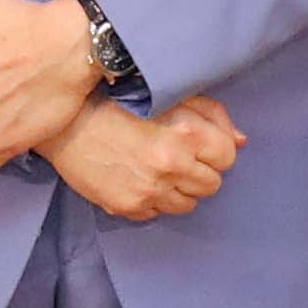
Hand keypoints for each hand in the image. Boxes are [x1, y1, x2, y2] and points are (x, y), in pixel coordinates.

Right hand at [49, 95, 240, 222]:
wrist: (67, 120)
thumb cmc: (119, 99)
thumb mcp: (171, 94)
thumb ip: (212, 114)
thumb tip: (240, 141)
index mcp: (187, 133)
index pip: (228, 156)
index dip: (215, 149)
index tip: (199, 144)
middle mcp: (171, 165)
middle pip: (212, 184)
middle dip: (200, 170)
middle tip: (178, 156)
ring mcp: (149, 190)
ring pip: (188, 204)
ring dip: (179, 188)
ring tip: (159, 169)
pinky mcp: (127, 206)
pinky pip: (157, 214)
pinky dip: (154, 200)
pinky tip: (139, 178)